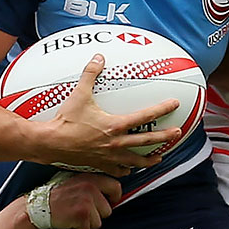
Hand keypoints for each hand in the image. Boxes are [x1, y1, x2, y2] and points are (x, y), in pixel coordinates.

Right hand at [39, 55, 181, 175]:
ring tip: (159, 158)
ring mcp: (109, 156)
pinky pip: (117, 170)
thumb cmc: (66, 120)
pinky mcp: (99, 164)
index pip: (145, 116)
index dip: (162, 109)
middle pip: (147, 141)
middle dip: (165, 137)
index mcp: (115, 125)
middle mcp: (116, 143)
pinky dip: (126, 170)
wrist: (51, 143)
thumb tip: (98, 58)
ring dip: (149, 160)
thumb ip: (90, 74)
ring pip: (136, 161)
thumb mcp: (79, 94)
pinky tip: (129, 169)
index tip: (174, 104)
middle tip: (177, 133)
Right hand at [42, 173, 121, 228]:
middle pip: (108, 210)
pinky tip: (70, 221)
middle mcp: (90, 188)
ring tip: (74, 215)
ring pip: (98, 222)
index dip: (113, 198)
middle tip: (82, 211)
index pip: (116, 187)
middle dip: (97, 215)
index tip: (108, 202)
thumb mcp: (75, 181)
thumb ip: (92, 185)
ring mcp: (87, 201)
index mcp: (90, 178)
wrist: (38, 206)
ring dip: (87, 223)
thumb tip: (110, 194)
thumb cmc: (55, 195)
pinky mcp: (82, 215)